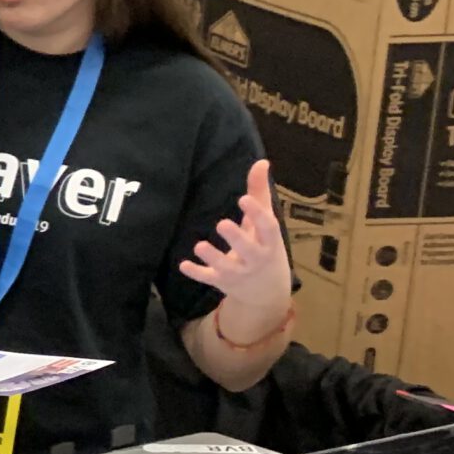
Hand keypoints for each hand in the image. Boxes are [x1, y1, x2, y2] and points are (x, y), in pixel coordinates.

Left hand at [179, 158, 287, 323]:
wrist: (267, 292)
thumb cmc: (265, 248)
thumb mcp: (265, 224)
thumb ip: (260, 194)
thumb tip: (261, 162)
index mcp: (269, 241)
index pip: (267, 227)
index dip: (257, 214)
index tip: (244, 199)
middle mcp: (256, 258)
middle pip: (248, 249)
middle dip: (236, 238)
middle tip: (222, 224)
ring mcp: (239, 272)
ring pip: (226, 266)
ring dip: (213, 257)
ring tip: (200, 245)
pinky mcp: (223, 282)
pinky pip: (209, 279)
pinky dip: (197, 273)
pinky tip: (183, 264)